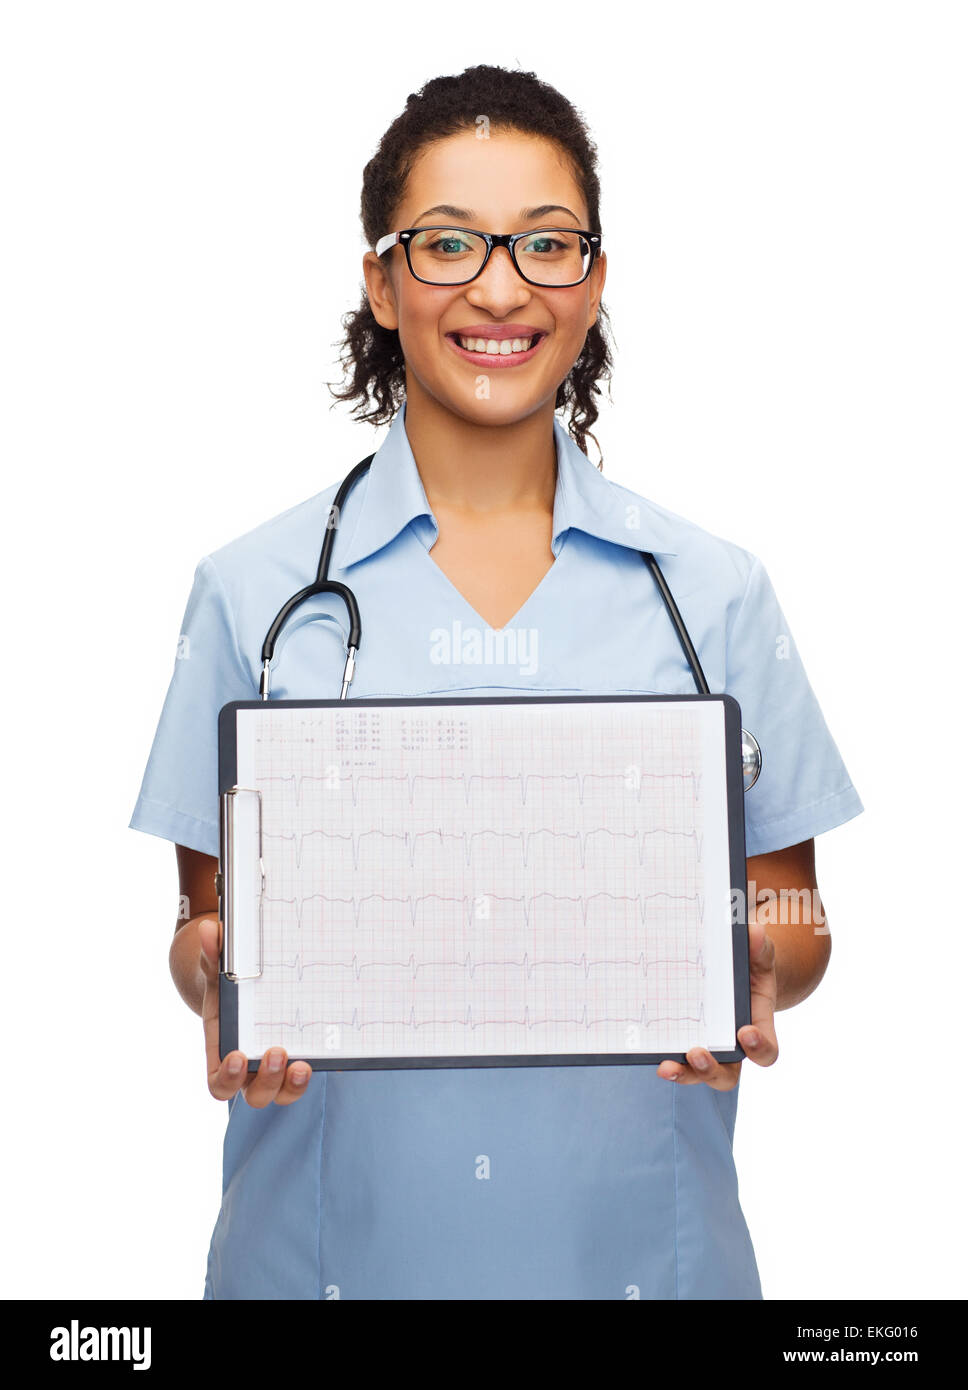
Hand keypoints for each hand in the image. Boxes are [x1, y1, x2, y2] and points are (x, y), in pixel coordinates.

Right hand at [198, 916, 312, 1105]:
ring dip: (294, 1085)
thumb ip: (212, 955)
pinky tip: (334, 1050)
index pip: (220, 1084)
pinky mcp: (301, 1059)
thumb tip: (209, 931)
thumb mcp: (217, 971)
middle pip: (256, 1095)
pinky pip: (309, 1073)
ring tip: (304, 1064)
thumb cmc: (225, 987)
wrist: (245, 989)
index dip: (228, 1079)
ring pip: (285, 1093)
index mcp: (224, 1054)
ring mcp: (277, 1069)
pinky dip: (322, 1066)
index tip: (238, 1056)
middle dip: (268, 1080)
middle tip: (278, 1051)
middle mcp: (250, 1070)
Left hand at [657, 915, 778, 1088]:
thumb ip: (758, 946)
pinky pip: (674, 1058)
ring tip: (665, 1065)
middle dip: (711, 1069)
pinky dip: (662, 1056)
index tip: (745, 1032)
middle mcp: (731, 1048)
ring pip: (697, 1073)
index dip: (758, 1047)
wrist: (731, 973)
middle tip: (696, 1053)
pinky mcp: (682, 1042)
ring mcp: (707, 1049)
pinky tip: (645, 1048)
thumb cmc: (749, 967)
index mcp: (756, 1028)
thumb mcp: (757, 954)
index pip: (765, 1051)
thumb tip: (754, 932)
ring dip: (682, 1073)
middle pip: (726, 1075)